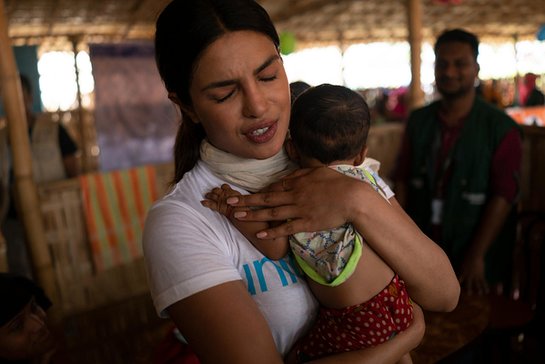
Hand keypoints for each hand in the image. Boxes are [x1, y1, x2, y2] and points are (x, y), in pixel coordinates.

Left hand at [201, 184, 242, 217]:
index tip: (221, 189)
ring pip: (214, 195)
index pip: (225, 186)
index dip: (223, 188)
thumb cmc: (244, 209)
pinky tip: (203, 202)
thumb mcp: (242, 200)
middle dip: (214, 191)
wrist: (242, 214)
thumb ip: (237, 197)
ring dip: (210, 195)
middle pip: (218, 190)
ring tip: (206, 195)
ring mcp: (222, 200)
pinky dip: (206, 203)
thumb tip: (235, 196)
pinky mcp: (219, 207)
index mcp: (233, 192)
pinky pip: (212, 204)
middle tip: (211, 192)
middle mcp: (227, 194)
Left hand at [226, 167, 369, 237]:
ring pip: (271, 212)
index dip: (258, 191)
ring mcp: (299, 210)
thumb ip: (301, 173)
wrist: (352, 198)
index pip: (273, 187)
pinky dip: (271, 230)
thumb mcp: (317, 171)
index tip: (246, 195)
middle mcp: (294, 196)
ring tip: (237, 217)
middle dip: (247, 201)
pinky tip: (259, 233)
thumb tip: (287, 176)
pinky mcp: (306, 223)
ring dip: (253, 215)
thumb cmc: (337, 183)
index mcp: (297, 183)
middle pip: (266, 198)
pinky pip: (285, 227)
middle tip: (231, 202)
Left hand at [458, 253, 488, 294]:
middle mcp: (468, 275)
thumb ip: (459, 268)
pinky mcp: (480, 274)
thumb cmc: (466, 257)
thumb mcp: (460, 263)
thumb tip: (453, 268)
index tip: (456, 290)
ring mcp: (475, 275)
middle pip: (467, 284)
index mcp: (462, 272)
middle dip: (468, 290)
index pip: (459, 280)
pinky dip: (485, 287)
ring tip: (480, 294)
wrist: (473, 254)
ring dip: (478, 290)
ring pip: (476, 285)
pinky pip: (483, 282)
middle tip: (468, 295)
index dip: (457, 284)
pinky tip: (487, 291)